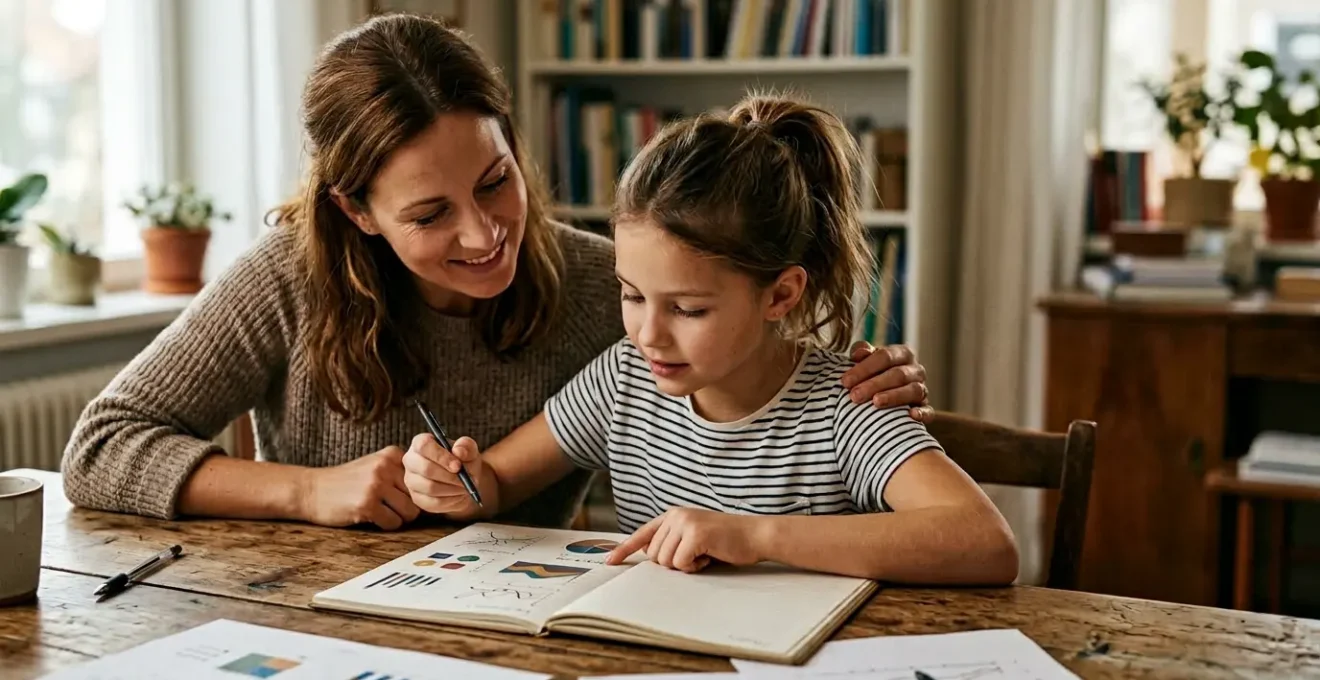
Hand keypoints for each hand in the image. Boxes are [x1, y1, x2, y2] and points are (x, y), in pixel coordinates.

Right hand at [297, 446, 419, 530]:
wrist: (312, 490)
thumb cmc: (347, 482)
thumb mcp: (375, 465)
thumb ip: (401, 473)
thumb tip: (433, 491)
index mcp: (391, 454)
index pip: (422, 478)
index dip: (415, 492)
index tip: (401, 495)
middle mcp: (386, 466)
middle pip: (418, 497)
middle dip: (407, 507)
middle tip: (389, 507)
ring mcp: (376, 485)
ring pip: (409, 512)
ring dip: (398, 517)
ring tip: (380, 511)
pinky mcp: (367, 505)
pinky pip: (393, 523)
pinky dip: (385, 525)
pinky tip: (370, 517)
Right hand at [402, 432, 485, 518]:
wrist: (463, 480)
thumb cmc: (464, 460)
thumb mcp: (469, 449)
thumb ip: (466, 446)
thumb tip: (458, 451)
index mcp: (420, 443)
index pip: (424, 446)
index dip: (441, 456)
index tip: (458, 466)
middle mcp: (411, 460)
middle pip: (425, 468)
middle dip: (448, 475)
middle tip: (464, 480)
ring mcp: (411, 481)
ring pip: (429, 487)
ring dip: (451, 488)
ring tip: (464, 487)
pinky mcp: (417, 498)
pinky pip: (433, 502)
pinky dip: (450, 500)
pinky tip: (459, 495)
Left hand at [605, 508, 763, 572]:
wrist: (754, 535)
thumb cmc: (725, 541)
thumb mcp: (694, 537)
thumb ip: (672, 542)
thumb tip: (651, 557)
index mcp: (673, 516)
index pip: (643, 534)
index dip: (625, 549)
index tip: (610, 561)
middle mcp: (675, 516)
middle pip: (654, 555)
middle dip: (673, 563)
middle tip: (696, 556)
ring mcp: (685, 523)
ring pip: (665, 561)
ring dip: (685, 565)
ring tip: (704, 554)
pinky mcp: (695, 534)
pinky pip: (681, 563)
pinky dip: (695, 566)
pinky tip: (709, 556)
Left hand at [842, 342, 932, 421]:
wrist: (884, 393)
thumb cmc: (872, 373)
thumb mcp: (866, 361)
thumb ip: (861, 353)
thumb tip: (859, 353)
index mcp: (902, 353)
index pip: (885, 356)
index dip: (864, 368)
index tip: (845, 381)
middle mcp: (915, 370)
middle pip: (898, 374)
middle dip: (874, 384)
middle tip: (855, 396)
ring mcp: (923, 389)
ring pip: (914, 390)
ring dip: (894, 396)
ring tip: (876, 402)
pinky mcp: (926, 408)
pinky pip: (929, 411)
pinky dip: (922, 413)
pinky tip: (911, 415)